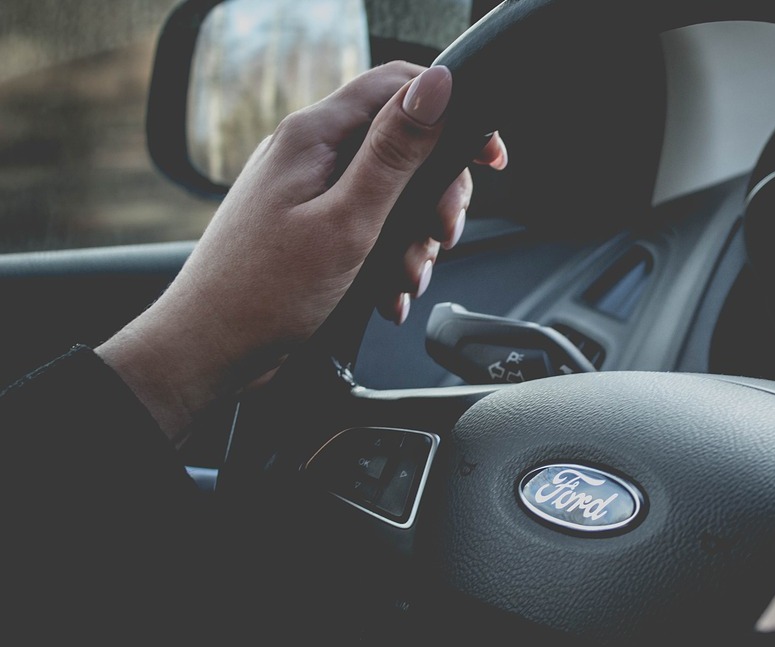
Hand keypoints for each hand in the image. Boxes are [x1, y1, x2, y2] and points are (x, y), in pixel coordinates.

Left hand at [97, 62, 505, 440]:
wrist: (211, 353)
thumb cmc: (262, 293)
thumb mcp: (347, 221)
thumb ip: (396, 153)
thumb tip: (437, 87)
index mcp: (314, 136)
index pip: (397, 87)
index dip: (450, 111)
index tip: (486, 155)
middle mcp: (310, 155)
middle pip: (404, 146)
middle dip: (435, 196)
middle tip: (443, 234)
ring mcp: (309, 192)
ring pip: (393, 195)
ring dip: (413, 240)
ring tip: (403, 279)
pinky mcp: (312, 228)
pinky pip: (370, 228)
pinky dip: (388, 261)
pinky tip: (385, 294)